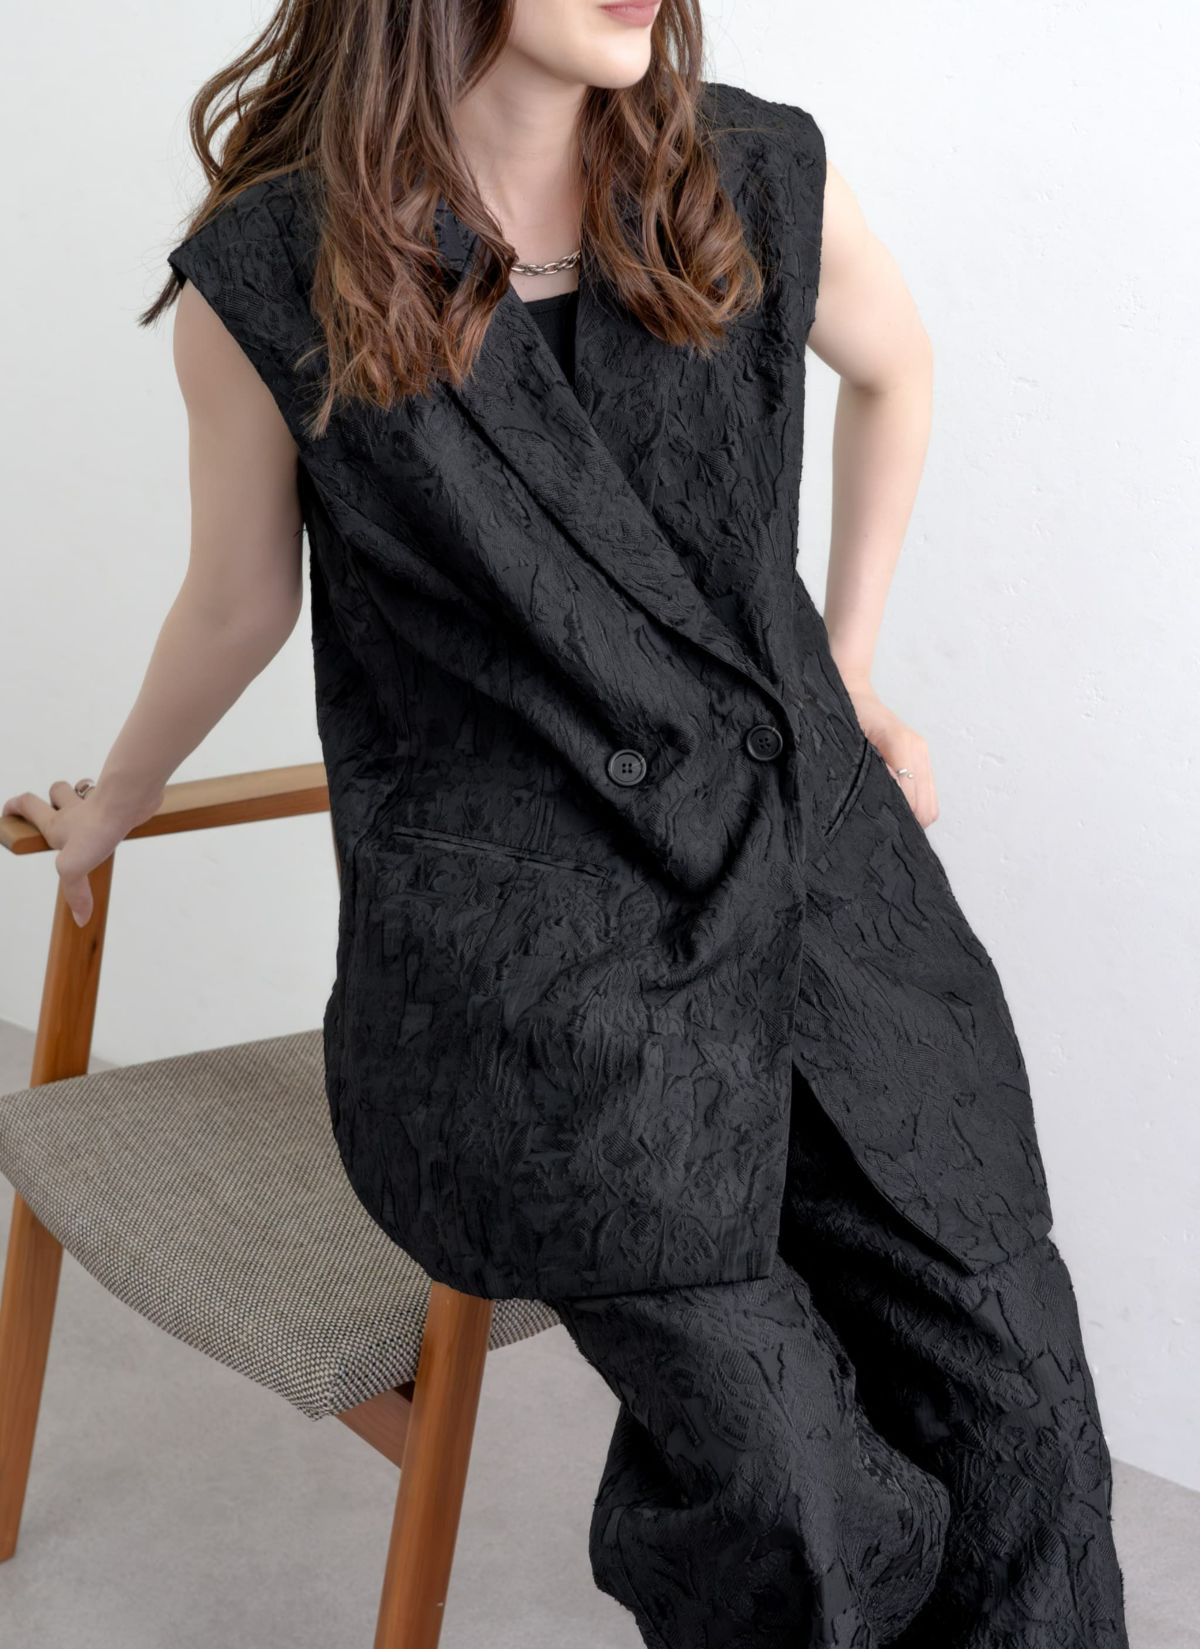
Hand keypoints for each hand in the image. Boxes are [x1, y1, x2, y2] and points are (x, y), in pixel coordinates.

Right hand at [2, 779, 163, 927]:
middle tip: (54, 810)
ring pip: (86, 792)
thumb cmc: (96, 828)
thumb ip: (73, 893)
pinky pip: (115, 801)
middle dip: (53, 798)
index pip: (26, 806)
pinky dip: (114, 807)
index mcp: (56, 823)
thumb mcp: (72, 866)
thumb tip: (80, 920)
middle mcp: (74, 809)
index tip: (8, 813)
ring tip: (89, 815)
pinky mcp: (122, 802)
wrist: (128, 802)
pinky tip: (122, 819)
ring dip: (84, 798)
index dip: (14, 807)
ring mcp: (98, 803)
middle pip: (58, 793)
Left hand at [842, 684, 938, 827]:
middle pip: (925, 806)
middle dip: (907, 822)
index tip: (881, 830)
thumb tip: (886, 797)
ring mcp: (922, 752)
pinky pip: (928, 793)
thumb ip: (868, 771)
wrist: (851, 690)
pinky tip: (898, 809)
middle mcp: (917, 749)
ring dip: (913, 816)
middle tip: (883, 832)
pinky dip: (917, 806)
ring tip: (889, 823)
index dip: (898, 817)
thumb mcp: (848, 744)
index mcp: (900, 744)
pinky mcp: (921, 756)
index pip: (910, 797)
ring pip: (930, 804)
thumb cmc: (843, 715)